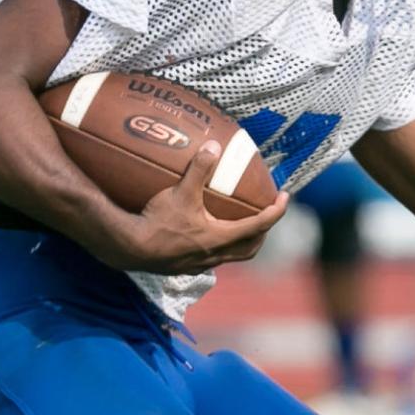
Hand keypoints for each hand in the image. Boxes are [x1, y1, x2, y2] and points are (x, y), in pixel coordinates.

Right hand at [108, 141, 288, 273]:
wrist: (130, 249)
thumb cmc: (157, 222)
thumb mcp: (180, 192)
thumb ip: (199, 169)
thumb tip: (214, 146)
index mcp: (220, 237)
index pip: (259, 225)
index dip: (276, 211)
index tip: (285, 198)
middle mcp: (214, 255)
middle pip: (250, 248)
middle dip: (262, 232)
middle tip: (265, 216)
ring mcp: (199, 264)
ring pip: (230, 257)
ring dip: (240, 242)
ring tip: (239, 227)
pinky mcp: (184, 268)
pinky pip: (210, 259)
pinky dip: (217, 247)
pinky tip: (205, 235)